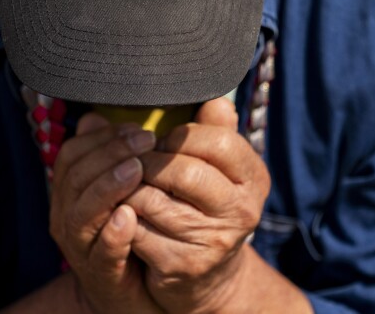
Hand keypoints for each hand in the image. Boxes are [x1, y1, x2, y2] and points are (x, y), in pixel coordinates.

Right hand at [49, 113, 163, 313]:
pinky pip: (100, 253)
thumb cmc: (132, 229)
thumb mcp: (121, 186)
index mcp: (71, 192)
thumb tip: (96, 114)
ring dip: (108, 186)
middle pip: (75, 176)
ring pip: (81, 212)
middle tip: (146, 139)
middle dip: (110, 153)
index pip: (72, 153)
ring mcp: (81, 247)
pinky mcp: (101, 274)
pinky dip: (113, 233)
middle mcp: (68, 217)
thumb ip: (112, 152)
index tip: (136, 126)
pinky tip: (130, 215)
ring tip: (136, 169)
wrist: (140, 289)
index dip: (102, 137)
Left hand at [126, 98, 270, 312]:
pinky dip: (122, 219)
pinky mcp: (183, 265)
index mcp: (253, 177)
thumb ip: (213, 130)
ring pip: (154, 200)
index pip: (218, 141)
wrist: (206, 275)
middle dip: (150, 162)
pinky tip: (121, 213)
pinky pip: (138, 231)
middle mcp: (242, 210)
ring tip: (123, 184)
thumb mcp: (218, 167)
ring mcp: (214, 240)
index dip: (182, 136)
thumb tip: (213, 99)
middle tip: (135, 161)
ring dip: (130, 189)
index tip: (161, 140)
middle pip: (186, 171)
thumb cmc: (204, 203)